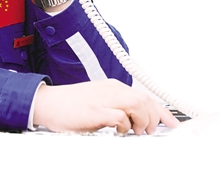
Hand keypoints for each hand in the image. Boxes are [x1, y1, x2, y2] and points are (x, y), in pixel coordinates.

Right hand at [33, 79, 179, 134]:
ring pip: (138, 104)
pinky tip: (119, 130)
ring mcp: (104, 98)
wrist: (48, 103)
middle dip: (153, 118)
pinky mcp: (96, 110)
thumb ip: (116, 108)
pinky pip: (120, 116)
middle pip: (145, 99)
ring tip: (136, 131)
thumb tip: (135, 122)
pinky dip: (124, 125)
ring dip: (142, 121)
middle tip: (148, 131)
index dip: (161, 111)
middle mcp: (111, 89)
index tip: (171, 123)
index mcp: (113, 87)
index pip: (144, 96)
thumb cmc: (70, 105)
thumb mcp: (98, 102)